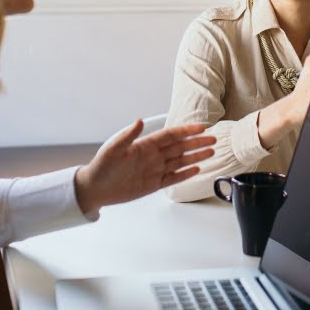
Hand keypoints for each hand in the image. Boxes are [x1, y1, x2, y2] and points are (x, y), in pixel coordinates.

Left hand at [76, 121, 214, 216]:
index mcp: (145, 145)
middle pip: (180, 147)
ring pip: (180, 161)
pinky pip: (173, 178)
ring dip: (195, 156)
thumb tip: (139, 121)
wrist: (95, 188)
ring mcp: (154, 170)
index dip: (186, 131)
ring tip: (211, 152)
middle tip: (213, 139)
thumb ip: (128, 135)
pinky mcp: (153, 184)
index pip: (170, 135)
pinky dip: (185, 174)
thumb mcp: (113, 149)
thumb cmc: (102, 167)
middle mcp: (153, 156)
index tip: (201, 127)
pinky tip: (196, 169)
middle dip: (197, 143)